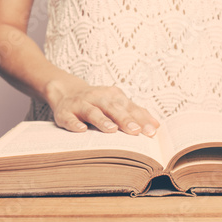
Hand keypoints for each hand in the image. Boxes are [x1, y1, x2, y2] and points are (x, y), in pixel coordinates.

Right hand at [45, 79, 159, 136]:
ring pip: (92, 111)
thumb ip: (135, 113)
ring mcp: (80, 104)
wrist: (66, 90)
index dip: (141, 119)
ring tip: (112, 130)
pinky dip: (74, 123)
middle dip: (125, 119)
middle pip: (113, 108)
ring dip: (102, 120)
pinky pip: (69, 118)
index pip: (130, 107)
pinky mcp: (65, 112)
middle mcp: (98, 98)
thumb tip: (156, 126)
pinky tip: (81, 130)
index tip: (152, 131)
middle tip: (136, 131)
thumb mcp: (116, 103)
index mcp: (113, 96)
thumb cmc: (98, 102)